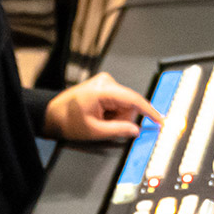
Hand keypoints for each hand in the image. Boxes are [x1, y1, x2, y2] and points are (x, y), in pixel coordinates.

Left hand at [42, 72, 157, 141]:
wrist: (53, 114)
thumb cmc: (67, 120)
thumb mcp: (94, 131)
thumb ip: (118, 131)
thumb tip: (136, 130)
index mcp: (102, 90)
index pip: (133, 99)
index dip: (149, 111)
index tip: (159, 120)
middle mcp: (106, 82)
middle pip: (130, 104)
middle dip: (122, 118)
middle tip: (104, 125)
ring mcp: (106, 83)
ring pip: (125, 105)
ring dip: (116, 116)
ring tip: (99, 119)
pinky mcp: (106, 87)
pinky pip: (119, 103)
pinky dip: (112, 112)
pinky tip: (100, 114)